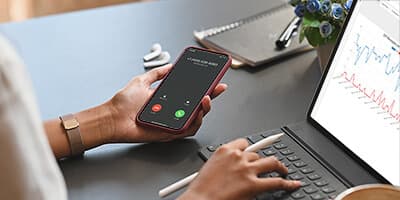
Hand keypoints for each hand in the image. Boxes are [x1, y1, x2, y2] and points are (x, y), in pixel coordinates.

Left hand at [104, 64, 226, 142]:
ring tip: (205, 99)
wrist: (113, 118)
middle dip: (211, 96)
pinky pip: (187, 130)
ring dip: (204, 109)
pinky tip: (196, 113)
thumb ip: (156, 74)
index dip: (205, 87)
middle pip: (198, 106)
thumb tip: (169, 66)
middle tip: (215, 89)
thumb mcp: (141, 81)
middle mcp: (172, 111)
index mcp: (168, 99)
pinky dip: (194, 122)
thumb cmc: (123, 104)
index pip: (191, 92)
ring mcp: (172, 122)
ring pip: (196, 119)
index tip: (215, 79)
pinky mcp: (169, 133)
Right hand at [178, 139, 300, 199]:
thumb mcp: (209, 168)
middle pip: (257, 154)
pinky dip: (287, 183)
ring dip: (278, 167)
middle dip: (261, 162)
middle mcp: (237, 157)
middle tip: (267, 167)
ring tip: (283, 171)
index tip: (253, 154)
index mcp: (224, 151)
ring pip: (270, 162)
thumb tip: (233, 168)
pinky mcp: (253, 184)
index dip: (250, 150)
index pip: (243, 143)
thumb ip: (223, 164)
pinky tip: (292, 184)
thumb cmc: (200, 190)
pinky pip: (276, 182)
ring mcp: (246, 170)